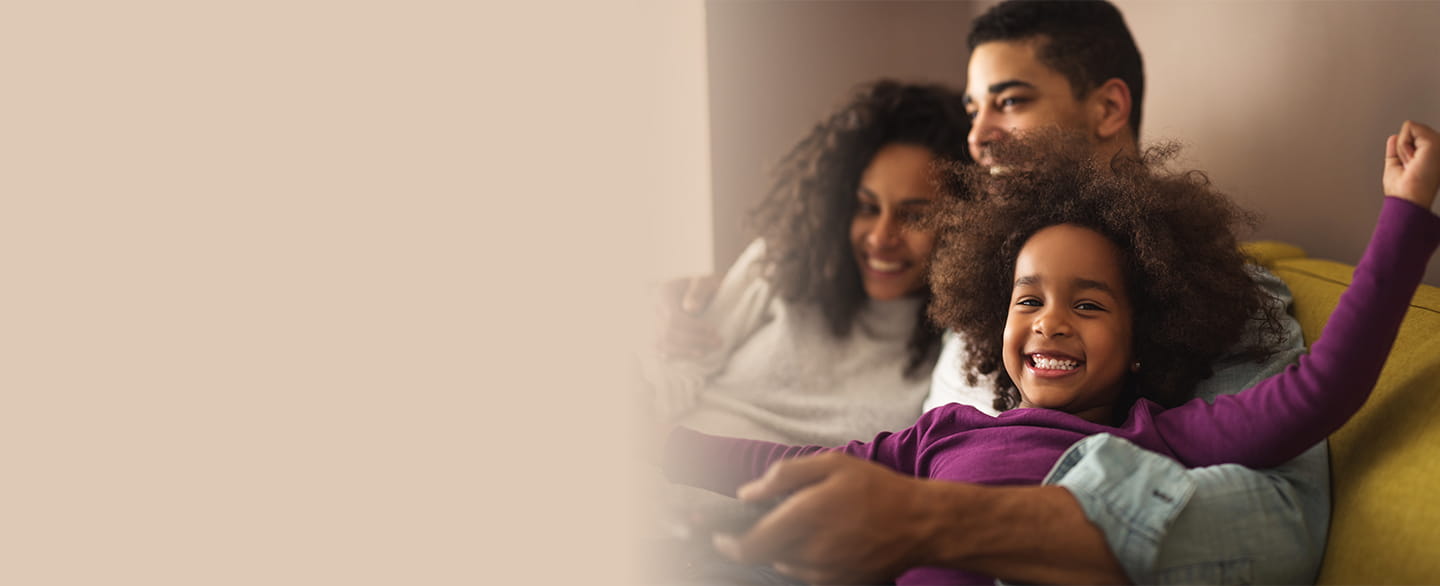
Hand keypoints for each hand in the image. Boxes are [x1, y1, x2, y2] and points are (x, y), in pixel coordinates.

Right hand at [654, 274, 721, 358]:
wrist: (700, 286)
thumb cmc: (704, 282)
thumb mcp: (705, 280)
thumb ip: (698, 291)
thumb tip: (690, 309)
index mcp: (664, 294)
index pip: (673, 319)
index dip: (694, 328)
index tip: (713, 331)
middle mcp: (655, 310)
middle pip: (668, 334)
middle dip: (694, 341)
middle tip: (717, 343)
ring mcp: (655, 323)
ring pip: (663, 344)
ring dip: (686, 352)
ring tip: (708, 351)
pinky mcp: (659, 333)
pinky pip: (663, 349)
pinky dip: (677, 354)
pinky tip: (692, 355)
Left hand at [711, 452, 943, 584]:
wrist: (921, 523)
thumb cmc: (877, 488)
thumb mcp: (832, 464)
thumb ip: (784, 476)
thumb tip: (747, 493)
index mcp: (806, 517)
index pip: (750, 545)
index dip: (727, 544)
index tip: (718, 536)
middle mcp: (812, 550)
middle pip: (764, 557)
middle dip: (752, 543)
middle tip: (756, 526)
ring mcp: (827, 572)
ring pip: (785, 566)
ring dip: (781, 550)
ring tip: (803, 527)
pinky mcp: (840, 583)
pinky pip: (807, 575)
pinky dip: (802, 560)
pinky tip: (821, 540)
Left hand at [1383, 120, 1439, 210]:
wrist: (1409, 198)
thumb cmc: (1403, 190)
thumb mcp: (1395, 164)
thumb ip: (1395, 150)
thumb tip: (1393, 136)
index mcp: (1431, 154)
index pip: (1414, 137)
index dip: (1402, 151)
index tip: (1409, 168)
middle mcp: (1438, 148)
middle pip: (1411, 131)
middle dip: (1402, 148)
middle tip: (1409, 166)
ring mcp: (1438, 144)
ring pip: (1411, 128)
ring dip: (1402, 148)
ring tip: (1411, 163)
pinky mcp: (1435, 142)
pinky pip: (1409, 127)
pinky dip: (1403, 145)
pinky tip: (1411, 158)